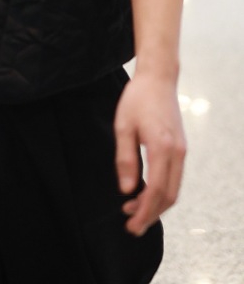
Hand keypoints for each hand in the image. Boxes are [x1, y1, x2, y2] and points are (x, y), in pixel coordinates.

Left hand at [114, 71, 186, 235]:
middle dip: (151, 214)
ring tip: (133, 210)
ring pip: (174, 189)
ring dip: (156, 204)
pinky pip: (174, 178)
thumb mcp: (123, 126)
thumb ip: (125, 159)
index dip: (145, 211)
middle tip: (132, 226)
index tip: (132, 224)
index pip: (157, 190)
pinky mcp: (180, 148)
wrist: (158, 78)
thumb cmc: (137, 98)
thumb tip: (127, 190)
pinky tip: (145, 192)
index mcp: (162, 147)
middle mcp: (177, 152)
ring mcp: (182, 151)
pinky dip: (162, 191)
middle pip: (169, 196)